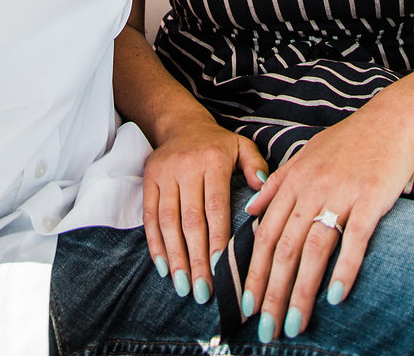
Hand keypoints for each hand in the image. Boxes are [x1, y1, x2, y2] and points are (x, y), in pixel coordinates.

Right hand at [142, 116, 265, 304]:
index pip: (215, 206)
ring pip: (168, 221)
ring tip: (184, 287)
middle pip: (190, 220)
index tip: (222, 270)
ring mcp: (165, 173)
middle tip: (203, 292)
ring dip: (175, 257)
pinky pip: (149, 215)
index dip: (217, 240)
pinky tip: (163, 268)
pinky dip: (155, 244)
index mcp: (213, 161)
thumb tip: (264, 186)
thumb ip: (256, 165)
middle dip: (196, 259)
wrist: (182, 123)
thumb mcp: (241, 147)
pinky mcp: (148, 178)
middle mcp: (186, 166)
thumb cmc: (217, 144)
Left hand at [240, 103, 413, 339]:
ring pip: (313, 249)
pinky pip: (354, 240)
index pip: (265, 233)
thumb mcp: (306, 154)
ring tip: (294, 325)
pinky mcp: (369, 199)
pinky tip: (334, 297)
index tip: (244, 302)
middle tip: (264, 328)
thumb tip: (251, 209)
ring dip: (301, 291)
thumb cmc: (349, 141)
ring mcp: (340, 193)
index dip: (253, 270)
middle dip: (271, 292)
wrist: (391, 120)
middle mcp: (310, 188)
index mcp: (293, 179)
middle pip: (284, 247)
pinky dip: (343, 270)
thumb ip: (277, 182)